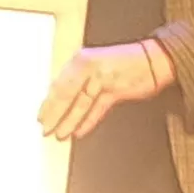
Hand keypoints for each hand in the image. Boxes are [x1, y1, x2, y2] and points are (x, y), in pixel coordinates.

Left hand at [38, 40, 173, 140]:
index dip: (48, 103)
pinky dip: (88, 120)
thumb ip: (78, 79)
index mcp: (80, 59)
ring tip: (60, 134)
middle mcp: (88, 67)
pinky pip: (98, 107)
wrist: (154, 58)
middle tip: (45, 129)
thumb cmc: (123, 62)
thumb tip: (59, 100)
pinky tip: (79, 131)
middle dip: (54, 114)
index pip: (58, 84)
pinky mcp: (116, 89)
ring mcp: (102, 78)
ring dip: (69, 120)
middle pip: (65, 94)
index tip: (40, 116)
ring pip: (80, 102)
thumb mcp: (95, 65)